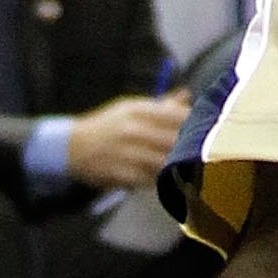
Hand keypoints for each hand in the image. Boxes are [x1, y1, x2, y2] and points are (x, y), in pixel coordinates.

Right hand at [64, 90, 190, 189]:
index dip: (195, 126)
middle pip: (173, 141)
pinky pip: (148, 180)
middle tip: (201, 155)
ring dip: (175, 168)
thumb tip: (187, 96)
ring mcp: (124, 152)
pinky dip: (157, 181)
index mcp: (137, 110)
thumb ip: (161, 105)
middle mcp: (131, 129)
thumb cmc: (107, 126)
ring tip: (186, 170)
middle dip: (189, 149)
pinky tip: (163, 180)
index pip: (177, 116)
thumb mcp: (129, 109)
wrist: (71, 147)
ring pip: (163, 162)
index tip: (206, 132)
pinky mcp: (119, 172)